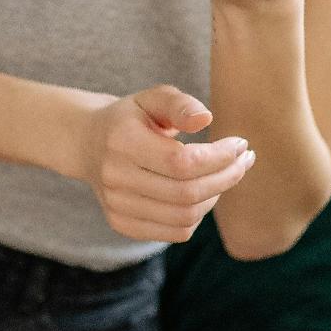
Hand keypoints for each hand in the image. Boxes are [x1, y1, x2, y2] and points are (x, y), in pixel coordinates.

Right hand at [80, 84, 254, 242]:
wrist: (87, 143)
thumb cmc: (130, 117)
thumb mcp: (152, 98)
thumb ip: (180, 104)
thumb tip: (206, 119)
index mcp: (121, 140)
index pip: (182, 162)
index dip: (219, 157)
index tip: (240, 145)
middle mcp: (114, 176)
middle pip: (186, 192)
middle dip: (226, 177)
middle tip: (244, 161)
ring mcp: (116, 204)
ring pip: (184, 217)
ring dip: (215, 196)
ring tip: (224, 175)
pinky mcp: (121, 223)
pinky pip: (175, 232)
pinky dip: (197, 215)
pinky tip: (203, 193)